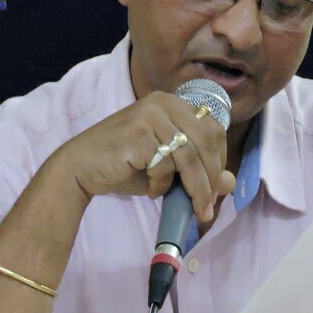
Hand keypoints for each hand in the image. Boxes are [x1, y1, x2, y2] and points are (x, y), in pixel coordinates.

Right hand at [51, 91, 234, 222]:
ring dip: (195, 189)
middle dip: (212, 178)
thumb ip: (197, 171)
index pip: (213, 128)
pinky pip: (164, 164)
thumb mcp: (167, 168)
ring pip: (189, 156)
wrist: (81, 168)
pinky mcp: (138, 132)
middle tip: (208, 206)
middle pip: (206, 141)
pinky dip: (161, 184)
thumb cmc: (125, 166)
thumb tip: (231, 183)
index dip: (220, 159)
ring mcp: (150, 115)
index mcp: (173, 104)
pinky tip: (150, 189)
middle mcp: (163, 103)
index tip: (217, 186)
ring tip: (193, 209)